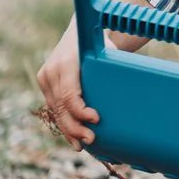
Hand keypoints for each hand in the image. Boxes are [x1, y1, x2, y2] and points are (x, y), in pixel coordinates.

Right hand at [35, 32, 108, 149]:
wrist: (78, 33)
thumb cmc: (98, 44)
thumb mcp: (106, 51)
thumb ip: (111, 68)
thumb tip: (133, 89)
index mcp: (65, 63)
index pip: (69, 94)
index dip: (80, 111)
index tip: (96, 119)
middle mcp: (51, 72)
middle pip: (61, 107)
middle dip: (75, 126)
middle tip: (91, 140)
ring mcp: (45, 79)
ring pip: (56, 110)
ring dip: (69, 130)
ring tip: (82, 145)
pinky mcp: (46, 85)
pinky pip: (54, 108)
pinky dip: (64, 123)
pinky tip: (73, 138)